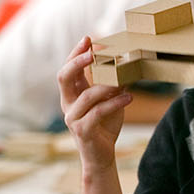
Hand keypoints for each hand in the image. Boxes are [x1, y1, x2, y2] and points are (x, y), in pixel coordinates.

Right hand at [57, 36, 131, 171]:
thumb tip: (127, 61)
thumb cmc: (104, 125)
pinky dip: (115, 103)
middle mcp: (68, 104)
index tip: (88, 38)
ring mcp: (73, 117)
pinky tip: (130, 97)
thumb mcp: (110, 100)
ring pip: (86, 95)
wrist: (101, 155)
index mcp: (72, 94)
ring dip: (106, 85)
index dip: (75, 53)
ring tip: (123, 79)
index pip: (68, 69)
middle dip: (77, 61)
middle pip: (64, 77)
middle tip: (92, 51)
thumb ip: (114, 83)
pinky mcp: (82, 130)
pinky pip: (98, 112)